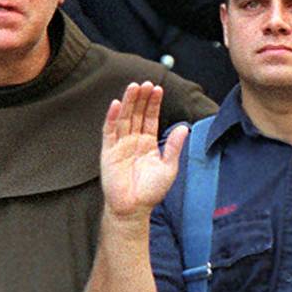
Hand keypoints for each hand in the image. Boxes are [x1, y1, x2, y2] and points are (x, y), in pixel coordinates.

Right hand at [99, 82, 188, 220]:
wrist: (134, 209)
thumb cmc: (151, 191)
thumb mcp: (169, 167)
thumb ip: (174, 147)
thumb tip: (183, 127)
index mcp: (147, 143)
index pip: (150, 118)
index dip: (153, 104)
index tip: (158, 89)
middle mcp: (133, 141)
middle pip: (137, 114)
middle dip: (141, 98)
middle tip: (146, 83)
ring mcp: (120, 145)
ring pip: (124, 118)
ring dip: (128, 103)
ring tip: (134, 87)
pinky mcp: (108, 152)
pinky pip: (109, 131)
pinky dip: (112, 117)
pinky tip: (117, 104)